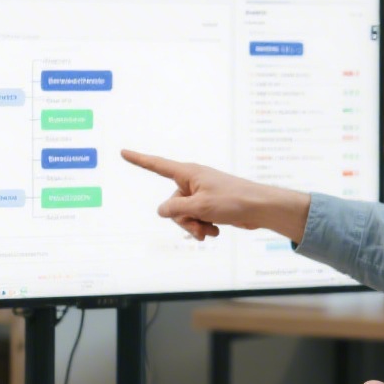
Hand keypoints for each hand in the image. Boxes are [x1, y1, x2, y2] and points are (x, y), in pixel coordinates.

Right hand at [121, 149, 309, 240]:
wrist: (260, 209)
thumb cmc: (233, 201)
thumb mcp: (199, 207)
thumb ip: (175, 209)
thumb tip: (161, 210)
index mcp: (189, 173)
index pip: (158, 165)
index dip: (139, 160)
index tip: (123, 151)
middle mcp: (193, 182)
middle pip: (172, 204)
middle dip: (182, 219)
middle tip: (198, 226)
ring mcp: (202, 195)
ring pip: (184, 215)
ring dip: (194, 226)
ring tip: (210, 230)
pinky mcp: (210, 206)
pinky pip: (196, 220)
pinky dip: (204, 227)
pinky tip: (216, 231)